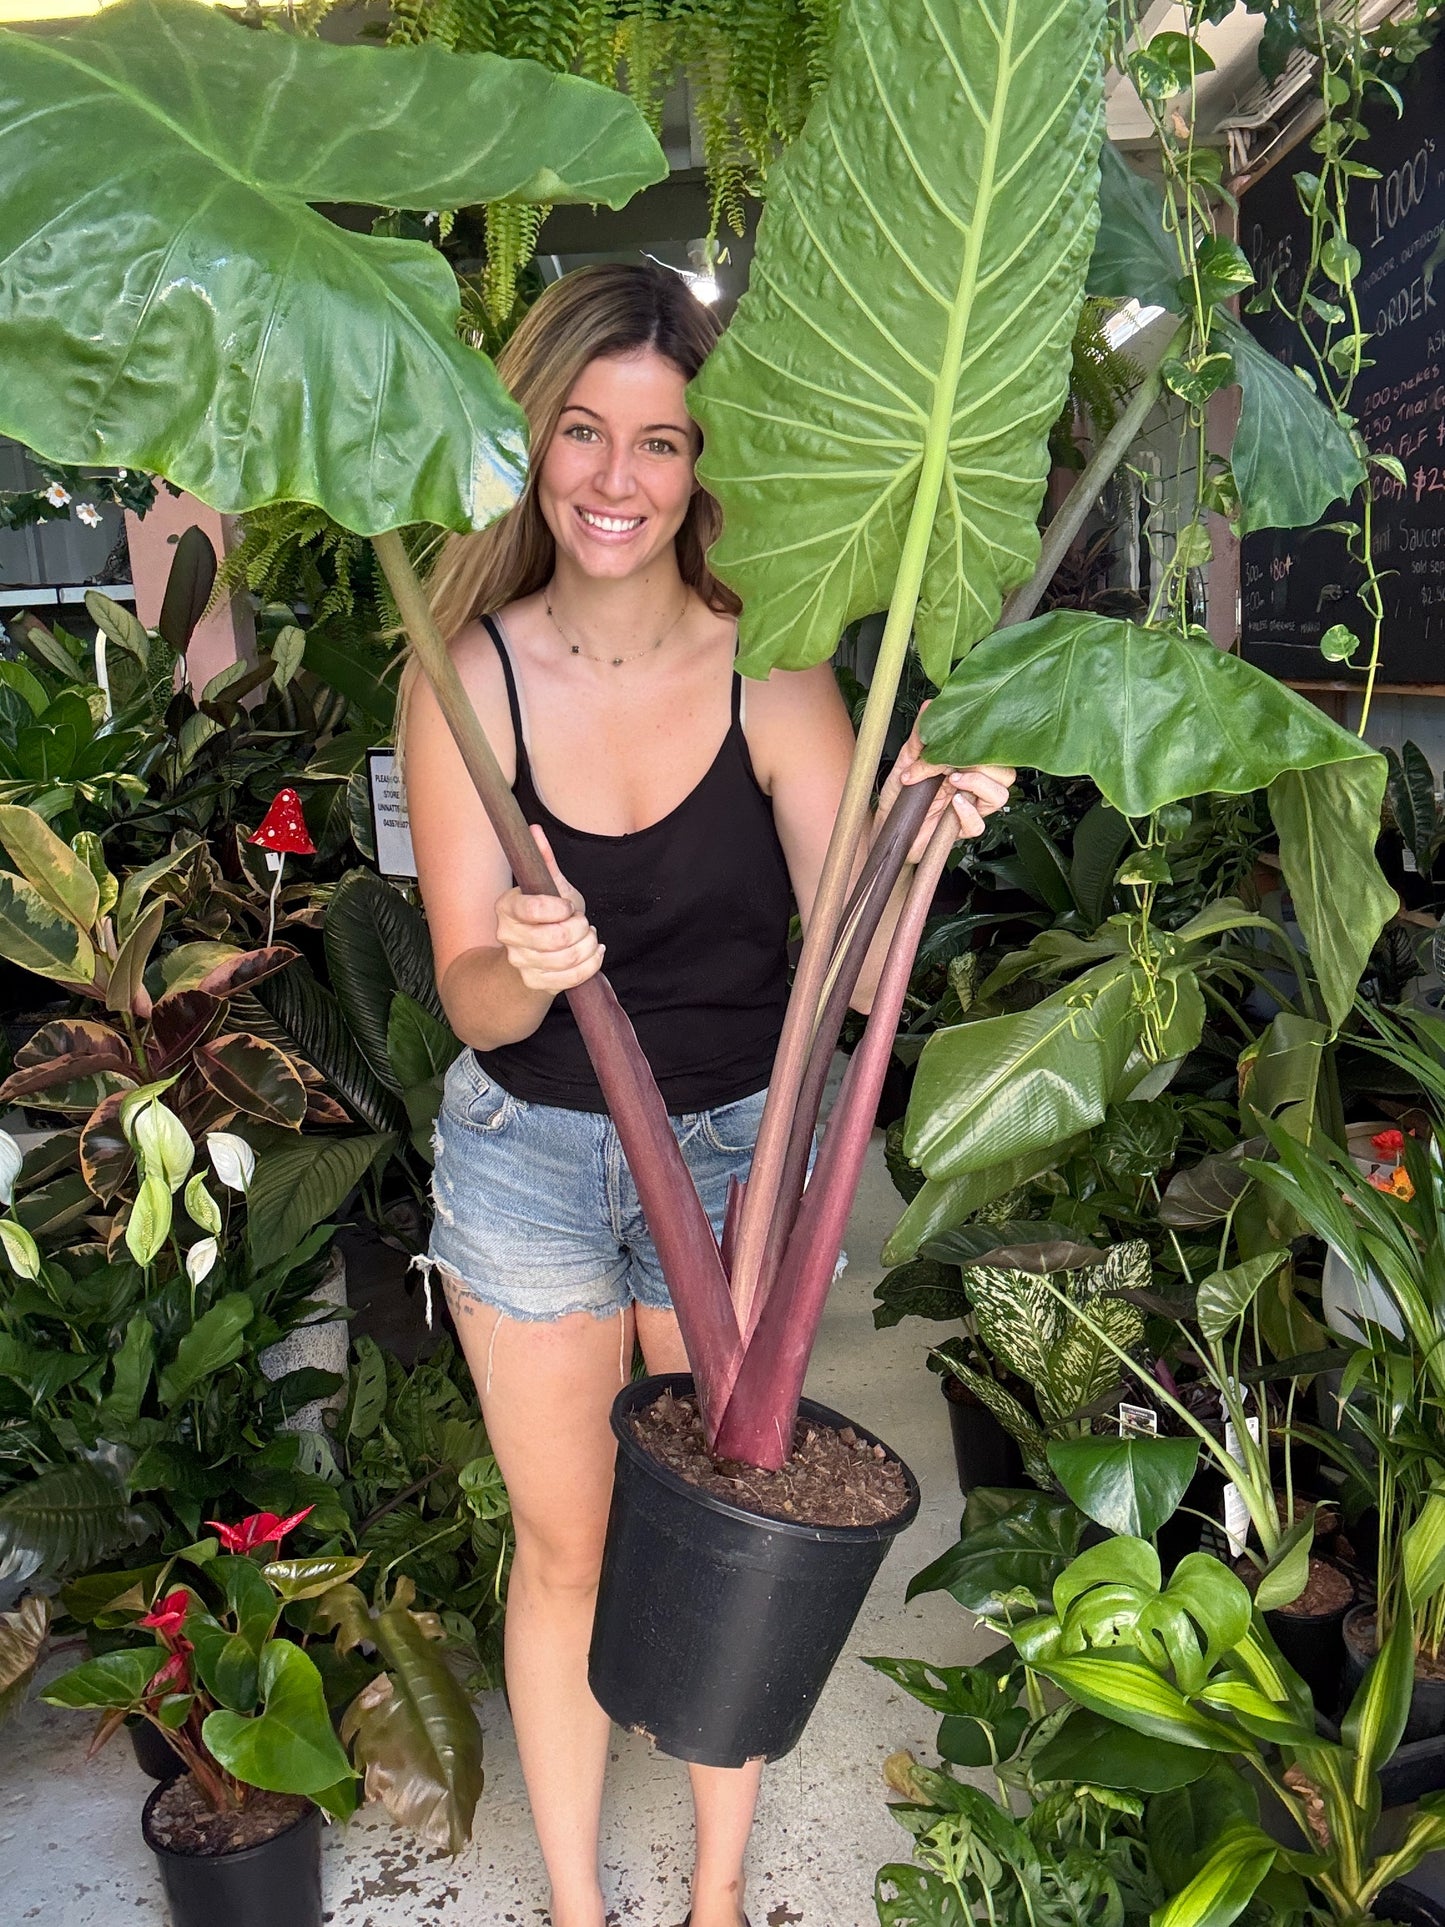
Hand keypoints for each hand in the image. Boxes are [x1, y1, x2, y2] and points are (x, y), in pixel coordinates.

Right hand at [494, 825, 604, 993]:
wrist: (533, 952)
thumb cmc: (545, 913)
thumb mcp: (547, 884)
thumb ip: (542, 859)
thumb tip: (534, 830)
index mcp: (506, 907)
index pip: (535, 910)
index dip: (561, 908)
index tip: (569, 906)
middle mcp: (507, 936)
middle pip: (556, 938)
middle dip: (581, 928)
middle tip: (584, 922)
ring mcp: (520, 962)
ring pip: (567, 958)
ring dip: (589, 945)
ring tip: (590, 936)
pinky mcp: (535, 982)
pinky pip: (571, 978)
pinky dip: (591, 964)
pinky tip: (595, 953)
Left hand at [879, 702, 1014, 862]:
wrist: (884, 823)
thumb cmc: (898, 793)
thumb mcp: (906, 758)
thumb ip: (921, 735)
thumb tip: (930, 705)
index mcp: (965, 765)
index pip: (992, 751)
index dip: (981, 743)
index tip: (957, 741)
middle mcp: (972, 786)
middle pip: (1005, 772)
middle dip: (986, 764)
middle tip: (957, 763)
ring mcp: (969, 808)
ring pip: (1000, 795)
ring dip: (980, 784)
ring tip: (954, 781)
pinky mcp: (960, 831)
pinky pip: (978, 825)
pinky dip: (968, 812)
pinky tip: (953, 802)